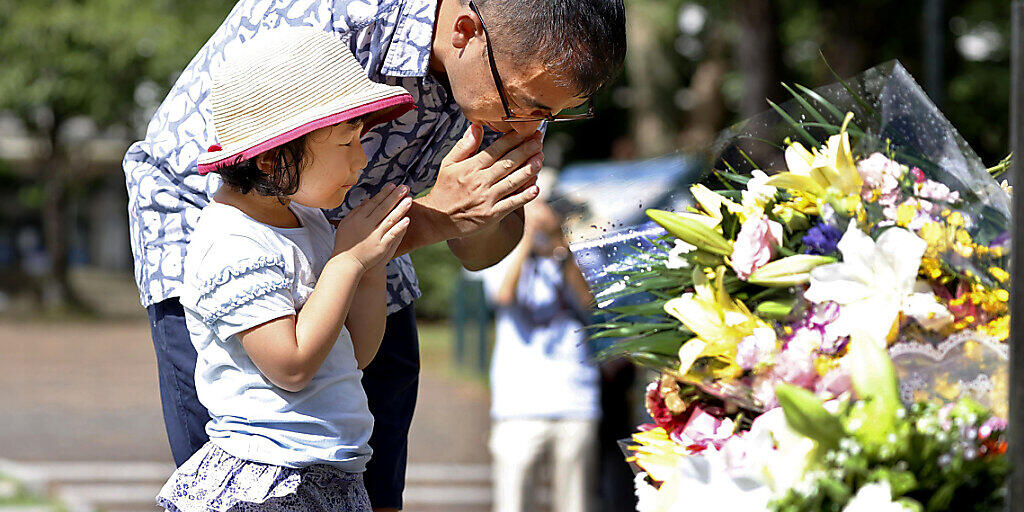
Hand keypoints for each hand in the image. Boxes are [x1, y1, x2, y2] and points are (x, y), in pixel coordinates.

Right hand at [333, 183, 411, 271]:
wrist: (346, 263)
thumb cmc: (345, 243)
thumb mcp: (346, 224)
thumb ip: (356, 212)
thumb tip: (366, 201)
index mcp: (358, 218)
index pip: (373, 203)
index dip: (384, 193)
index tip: (392, 185)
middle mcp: (366, 225)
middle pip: (383, 208)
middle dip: (395, 196)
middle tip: (405, 187)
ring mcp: (374, 236)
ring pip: (389, 219)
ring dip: (400, 209)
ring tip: (410, 199)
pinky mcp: (381, 246)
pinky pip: (392, 235)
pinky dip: (399, 227)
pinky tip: (407, 220)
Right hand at [420, 124, 542, 240]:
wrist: (437, 219)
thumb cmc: (444, 189)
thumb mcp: (448, 163)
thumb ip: (464, 145)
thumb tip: (476, 126)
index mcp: (470, 167)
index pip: (496, 149)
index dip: (513, 139)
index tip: (526, 130)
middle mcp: (480, 181)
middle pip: (507, 163)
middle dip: (525, 150)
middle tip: (539, 141)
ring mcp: (486, 198)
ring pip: (512, 182)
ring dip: (529, 170)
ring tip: (540, 159)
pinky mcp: (491, 215)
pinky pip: (511, 204)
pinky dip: (524, 197)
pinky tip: (536, 189)